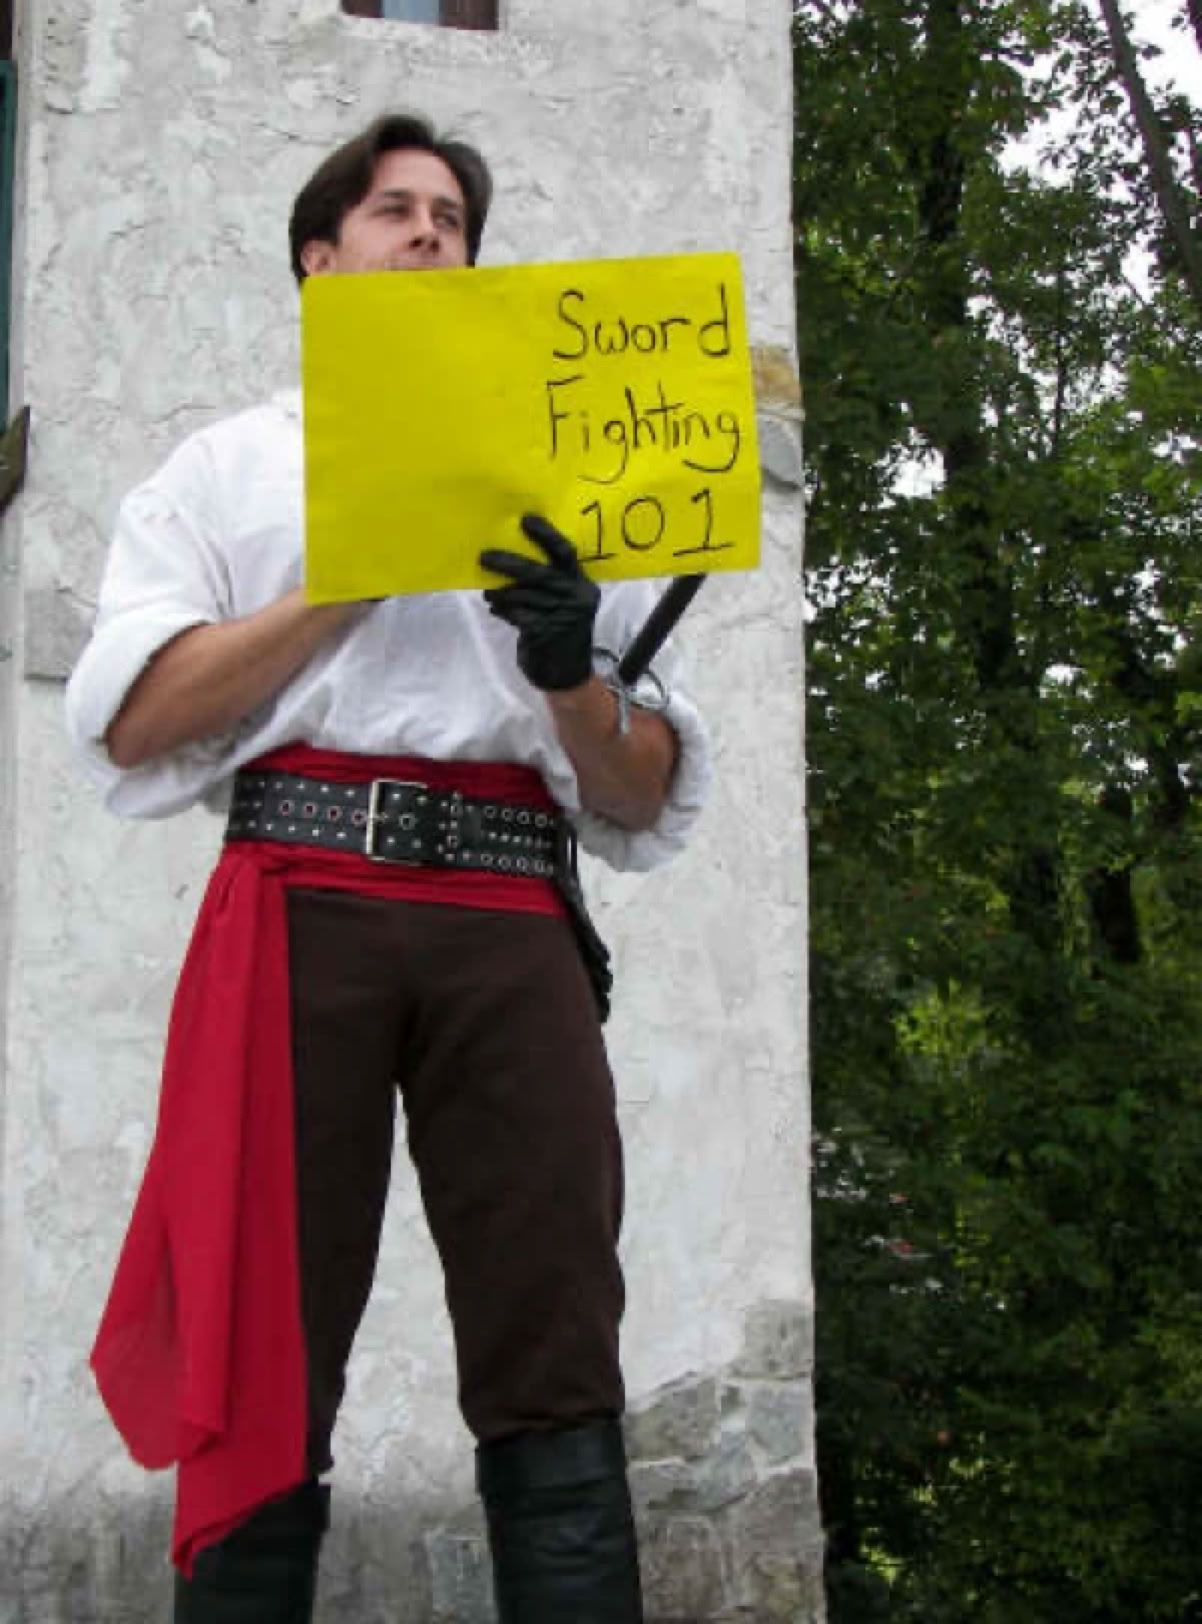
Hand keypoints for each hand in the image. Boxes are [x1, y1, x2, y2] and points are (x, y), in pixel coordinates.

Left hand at [480, 515, 599, 690]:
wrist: (566, 673)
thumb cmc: (561, 631)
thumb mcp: (565, 604)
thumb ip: (548, 583)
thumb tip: (509, 556)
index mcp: (583, 585)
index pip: (565, 553)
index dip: (546, 535)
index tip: (525, 519)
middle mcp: (577, 598)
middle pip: (538, 573)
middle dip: (509, 564)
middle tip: (484, 557)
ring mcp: (563, 617)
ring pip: (522, 596)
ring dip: (500, 593)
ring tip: (488, 593)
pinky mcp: (546, 633)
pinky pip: (517, 615)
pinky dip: (503, 611)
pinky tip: (495, 609)